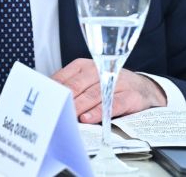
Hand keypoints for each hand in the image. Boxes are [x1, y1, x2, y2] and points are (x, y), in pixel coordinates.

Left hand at [51, 58, 166, 123]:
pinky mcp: (130, 95)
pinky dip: (99, 112)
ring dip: (79, 107)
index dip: (52, 91)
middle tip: (52, 111)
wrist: (144, 88)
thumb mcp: (88, 82)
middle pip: (77, 85)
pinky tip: (88, 119)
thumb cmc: (108, 87)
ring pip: (93, 94)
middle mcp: (99, 70)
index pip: (64, 77)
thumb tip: (46, 102)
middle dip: (64, 99)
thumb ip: (69, 89)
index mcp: (83, 66)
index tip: (42, 102)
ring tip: (68, 116)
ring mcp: (116, 81)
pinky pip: (113, 104)